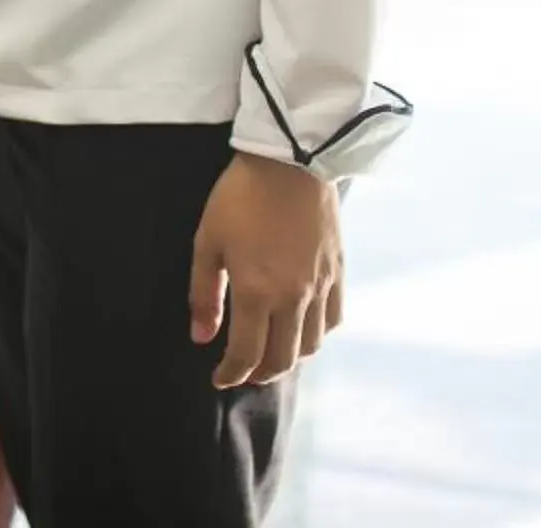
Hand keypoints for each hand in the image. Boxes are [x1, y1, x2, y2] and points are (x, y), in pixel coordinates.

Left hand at [191, 152, 343, 389]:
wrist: (289, 161)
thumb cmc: (240, 198)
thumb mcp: (207, 242)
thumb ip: (204, 293)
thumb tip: (201, 337)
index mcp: (257, 292)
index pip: (247, 354)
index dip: (231, 374)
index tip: (219, 378)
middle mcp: (294, 298)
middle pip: (283, 359)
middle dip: (260, 373)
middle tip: (243, 370)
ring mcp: (321, 287)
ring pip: (312, 345)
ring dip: (289, 357)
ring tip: (271, 351)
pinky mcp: (338, 273)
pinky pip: (334, 319)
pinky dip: (318, 334)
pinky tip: (302, 327)